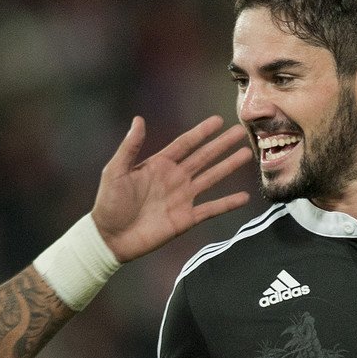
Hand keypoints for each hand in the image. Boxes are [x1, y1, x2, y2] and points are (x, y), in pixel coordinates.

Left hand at [90, 116, 252, 262]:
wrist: (110, 238)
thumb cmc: (108, 203)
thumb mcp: (115, 171)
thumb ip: (129, 147)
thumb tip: (139, 119)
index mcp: (159, 165)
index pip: (185, 143)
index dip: (201, 132)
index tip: (218, 120)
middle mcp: (174, 178)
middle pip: (204, 157)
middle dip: (222, 145)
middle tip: (241, 132)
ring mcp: (182, 198)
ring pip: (211, 178)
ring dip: (229, 167)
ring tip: (247, 155)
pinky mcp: (185, 219)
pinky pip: (211, 209)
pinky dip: (227, 204)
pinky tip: (244, 197)